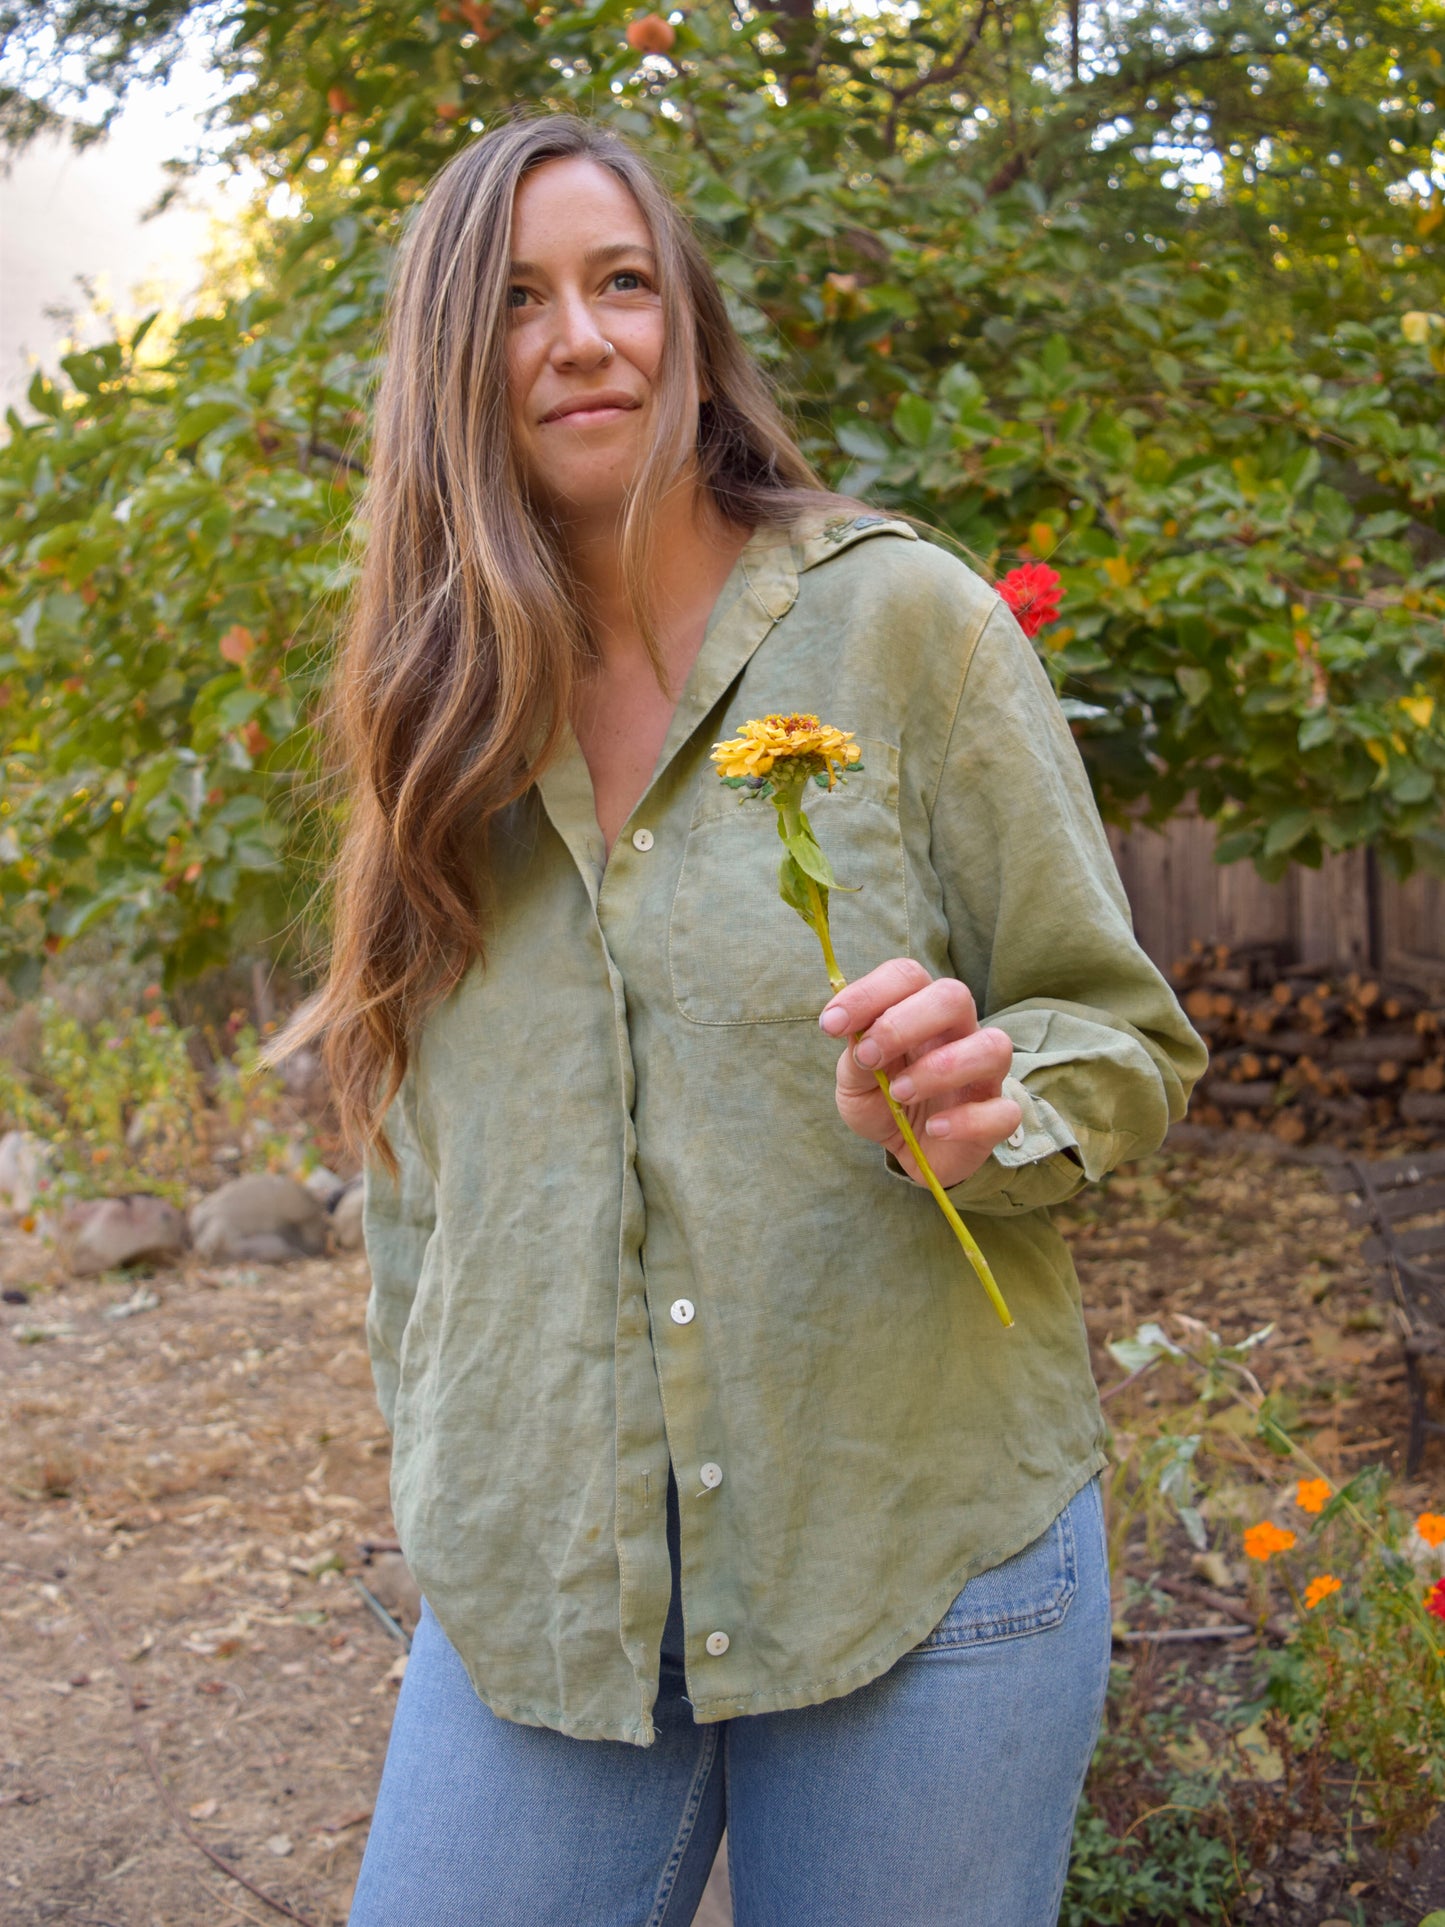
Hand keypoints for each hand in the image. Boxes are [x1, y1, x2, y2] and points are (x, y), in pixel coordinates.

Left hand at [820, 959, 1021, 1189]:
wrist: (913, 1152)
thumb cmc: (886, 1102)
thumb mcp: (855, 1082)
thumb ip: (854, 1055)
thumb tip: (849, 1030)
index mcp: (921, 1011)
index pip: (907, 975)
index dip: (868, 993)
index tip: (832, 1025)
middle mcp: (959, 1032)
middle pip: (953, 996)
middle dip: (903, 1023)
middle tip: (869, 1056)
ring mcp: (985, 1073)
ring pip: (991, 1047)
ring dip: (939, 1069)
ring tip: (900, 1093)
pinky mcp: (998, 1115)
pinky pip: (1003, 1110)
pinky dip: (966, 1120)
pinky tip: (934, 1129)